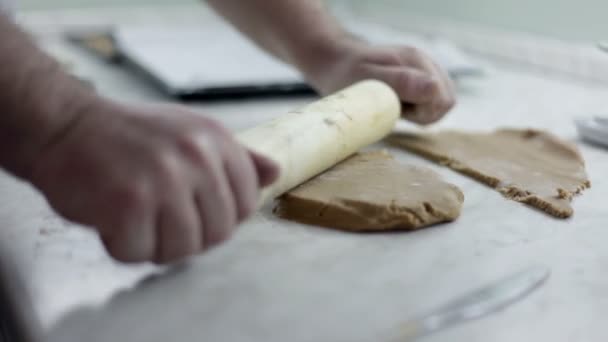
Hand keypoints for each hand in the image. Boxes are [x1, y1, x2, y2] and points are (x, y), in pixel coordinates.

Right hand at [30, 99, 278, 263]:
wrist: (65, 125)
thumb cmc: (128, 135)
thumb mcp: (190, 133)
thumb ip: (235, 158)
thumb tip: (274, 174)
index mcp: (214, 140)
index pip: (246, 205)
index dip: (219, 217)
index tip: (192, 209)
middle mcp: (195, 157)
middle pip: (218, 234)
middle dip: (189, 236)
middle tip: (159, 218)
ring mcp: (163, 180)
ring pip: (184, 250)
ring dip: (156, 245)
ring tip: (137, 219)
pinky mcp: (129, 203)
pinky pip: (140, 253)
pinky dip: (123, 246)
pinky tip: (112, 219)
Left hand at [306, 40, 455, 124]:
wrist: (335, 63)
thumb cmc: (347, 73)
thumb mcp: (369, 79)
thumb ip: (401, 82)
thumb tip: (434, 88)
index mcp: (416, 61)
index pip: (442, 99)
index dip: (421, 112)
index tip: (396, 108)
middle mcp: (425, 62)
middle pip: (446, 101)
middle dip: (423, 114)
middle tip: (394, 108)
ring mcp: (425, 70)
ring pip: (442, 103)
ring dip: (421, 112)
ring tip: (395, 105)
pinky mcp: (421, 79)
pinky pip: (433, 101)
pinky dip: (419, 109)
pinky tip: (399, 104)